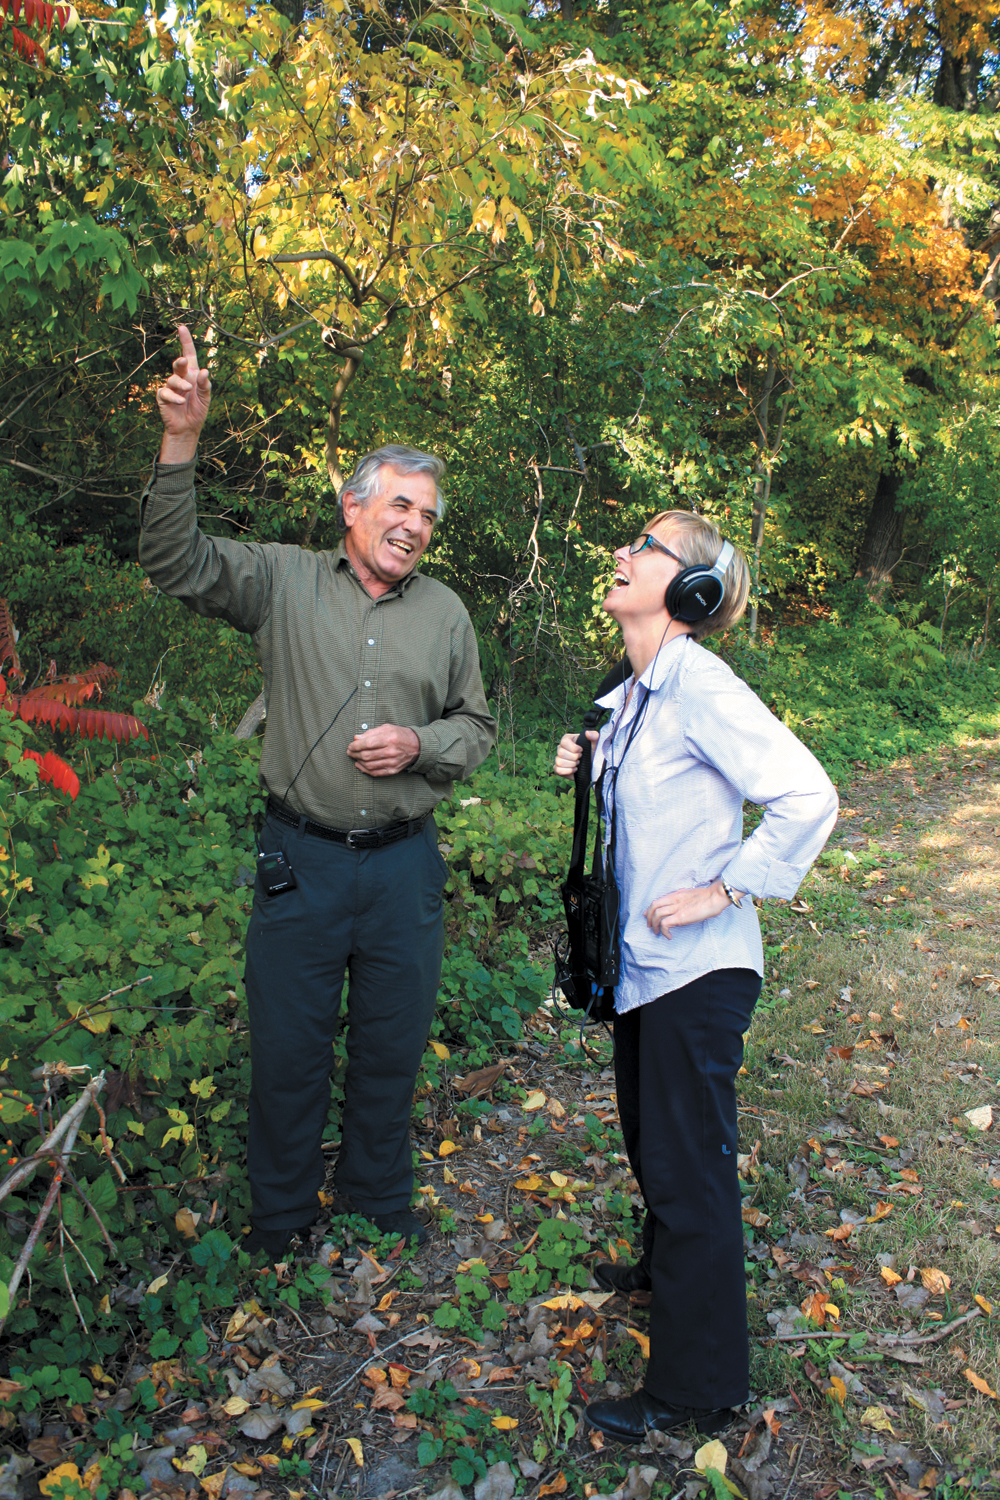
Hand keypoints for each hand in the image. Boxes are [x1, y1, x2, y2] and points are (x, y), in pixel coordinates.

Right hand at [155, 325, 211, 462]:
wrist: (188, 428)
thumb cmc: (197, 410)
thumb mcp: (206, 398)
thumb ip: (205, 385)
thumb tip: (205, 371)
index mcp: (192, 374)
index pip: (188, 354)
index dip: (185, 341)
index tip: (181, 328)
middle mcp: (180, 377)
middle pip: (178, 364)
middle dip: (179, 362)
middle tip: (183, 361)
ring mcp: (170, 386)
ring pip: (172, 379)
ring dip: (181, 384)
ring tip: (188, 391)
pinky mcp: (163, 397)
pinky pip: (166, 392)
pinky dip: (174, 396)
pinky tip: (181, 401)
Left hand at [347, 724, 420, 776]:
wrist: (417, 746)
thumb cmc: (401, 735)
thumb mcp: (387, 728)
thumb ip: (371, 732)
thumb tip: (356, 738)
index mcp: (390, 739)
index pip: (368, 744)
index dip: (356, 746)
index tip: (350, 745)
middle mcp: (391, 751)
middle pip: (367, 755)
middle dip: (354, 754)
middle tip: (349, 751)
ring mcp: (393, 762)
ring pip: (369, 765)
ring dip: (358, 761)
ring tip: (354, 757)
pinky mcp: (393, 770)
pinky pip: (376, 772)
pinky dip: (365, 770)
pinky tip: (360, 765)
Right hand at [554, 729, 596, 776]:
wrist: (591, 766)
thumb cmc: (592, 753)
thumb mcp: (595, 744)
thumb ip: (594, 736)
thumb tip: (587, 733)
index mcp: (567, 739)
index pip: (564, 742)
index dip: (573, 748)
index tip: (581, 750)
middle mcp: (560, 748)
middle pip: (561, 753)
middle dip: (574, 757)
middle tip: (580, 757)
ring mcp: (558, 758)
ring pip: (560, 762)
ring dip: (572, 764)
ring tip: (578, 763)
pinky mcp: (558, 768)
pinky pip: (558, 770)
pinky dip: (568, 771)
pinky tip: (575, 769)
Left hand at [644, 880, 743, 938]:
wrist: (715, 897)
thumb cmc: (708, 897)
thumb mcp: (691, 896)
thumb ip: (682, 900)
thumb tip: (680, 908)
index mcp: (676, 895)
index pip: (658, 900)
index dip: (650, 909)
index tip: (648, 915)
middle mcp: (674, 900)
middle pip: (654, 906)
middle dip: (649, 917)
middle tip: (650, 926)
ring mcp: (677, 908)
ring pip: (657, 915)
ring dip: (654, 925)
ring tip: (657, 933)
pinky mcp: (680, 917)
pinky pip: (665, 924)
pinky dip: (664, 931)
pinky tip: (669, 936)